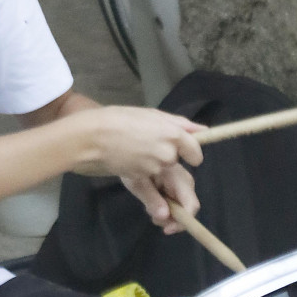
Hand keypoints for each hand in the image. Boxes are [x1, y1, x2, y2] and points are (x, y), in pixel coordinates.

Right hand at [72, 106, 203, 180]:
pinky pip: (149, 181)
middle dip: (167, 156)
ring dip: (153, 164)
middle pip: (177, 161)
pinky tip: (129, 161)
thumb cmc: (121, 119)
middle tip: (147, 145)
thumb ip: (181, 123)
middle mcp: (168, 154)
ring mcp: (154, 169)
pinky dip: (142, 173)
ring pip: (162, 171)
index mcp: (174, 134)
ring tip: (135, 151)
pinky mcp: (141, 179)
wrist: (92, 136)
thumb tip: (204, 130)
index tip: (181, 150)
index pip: (196, 152)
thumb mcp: (152, 114)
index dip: (189, 152)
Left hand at [121, 161, 200, 232]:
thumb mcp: (138, 183)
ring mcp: (183, 186)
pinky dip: (166, 210)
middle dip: (172, 220)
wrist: (134, 154)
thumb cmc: (134, 165)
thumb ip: (151, 199)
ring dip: (167, 216)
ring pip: (182, 210)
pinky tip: (154, 204)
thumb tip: (164, 216)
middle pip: (187, 210)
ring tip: (150, 208)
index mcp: (178, 177)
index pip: (191, 204)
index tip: (167, 230)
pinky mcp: (179, 189)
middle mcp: (185, 182)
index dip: (183, 221)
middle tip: (152, 218)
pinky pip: (177, 206)